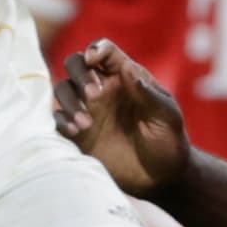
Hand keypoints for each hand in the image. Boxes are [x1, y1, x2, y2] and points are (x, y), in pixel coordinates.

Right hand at [52, 39, 189, 196]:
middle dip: (79, 73)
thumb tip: (127, 68)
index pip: (105, 52)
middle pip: (76, 65)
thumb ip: (148, 93)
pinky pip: (58, 119)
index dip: (96, 48)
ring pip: (63, 90)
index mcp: (125, 78)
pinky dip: (62, 120)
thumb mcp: (167, 116)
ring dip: (69, 100)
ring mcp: (88, 111)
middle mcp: (102, 90)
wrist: (161, 178)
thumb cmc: (169, 141)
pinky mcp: (78, 135)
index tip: (93, 58)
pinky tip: (77, 131)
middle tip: (94, 94)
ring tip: (86, 122)